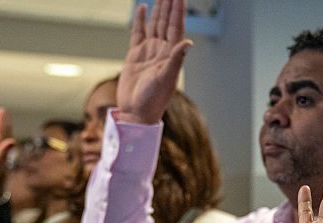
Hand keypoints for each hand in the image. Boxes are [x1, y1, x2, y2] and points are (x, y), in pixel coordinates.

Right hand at [116, 0, 192, 123]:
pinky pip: (138, 33)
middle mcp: (161, 51)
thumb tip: (188, 42)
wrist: (136, 112)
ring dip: (158, 10)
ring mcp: (148, 52)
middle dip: (169, 6)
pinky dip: (141, 20)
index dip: (178, 11)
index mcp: (171, 55)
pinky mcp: (135, 55)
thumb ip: (176, 60)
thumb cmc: (152, 101)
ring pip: (154, 25)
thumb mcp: (165, 79)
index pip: (176, 27)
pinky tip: (143, 9)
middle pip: (166, 22)